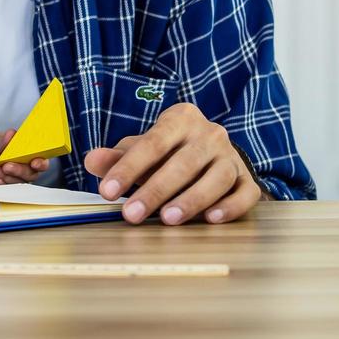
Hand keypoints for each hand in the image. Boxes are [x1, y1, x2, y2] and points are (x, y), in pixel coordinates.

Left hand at [0, 130, 48, 185]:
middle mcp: (22, 167)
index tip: (35, 162)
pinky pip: (5, 189)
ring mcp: (13, 179)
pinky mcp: (3, 188)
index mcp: (25, 153)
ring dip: (4, 175)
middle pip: (31, 174)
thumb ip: (5, 139)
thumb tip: (12, 134)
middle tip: (7, 165)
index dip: (41, 163)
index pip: (41, 160)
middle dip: (20, 170)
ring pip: (18, 183)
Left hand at [83, 103, 262, 225]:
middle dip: (155, 190)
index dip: (128, 168)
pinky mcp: (247, 180)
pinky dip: (230, 207)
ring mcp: (231, 157)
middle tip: (131, 215)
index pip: (152, 143)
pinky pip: (244, 194)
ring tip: (168, 218)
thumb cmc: (169, 154)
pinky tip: (211, 219)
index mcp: (181, 119)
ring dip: (192, 199)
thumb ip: (117, 157)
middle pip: (183, 163)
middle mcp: (210, 134)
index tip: (107, 192)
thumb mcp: (141, 150)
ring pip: (216, 178)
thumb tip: (91, 161)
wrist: (210, 155)